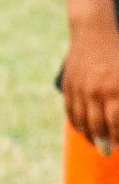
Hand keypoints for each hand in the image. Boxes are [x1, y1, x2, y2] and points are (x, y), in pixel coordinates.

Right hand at [63, 21, 118, 152]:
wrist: (93, 31)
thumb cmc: (118, 51)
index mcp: (115, 88)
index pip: (117, 122)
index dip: (118, 137)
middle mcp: (96, 91)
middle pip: (99, 125)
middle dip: (104, 141)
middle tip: (108, 151)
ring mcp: (80, 89)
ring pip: (83, 120)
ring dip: (89, 135)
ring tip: (95, 144)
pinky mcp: (69, 86)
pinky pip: (70, 110)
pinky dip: (76, 122)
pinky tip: (81, 130)